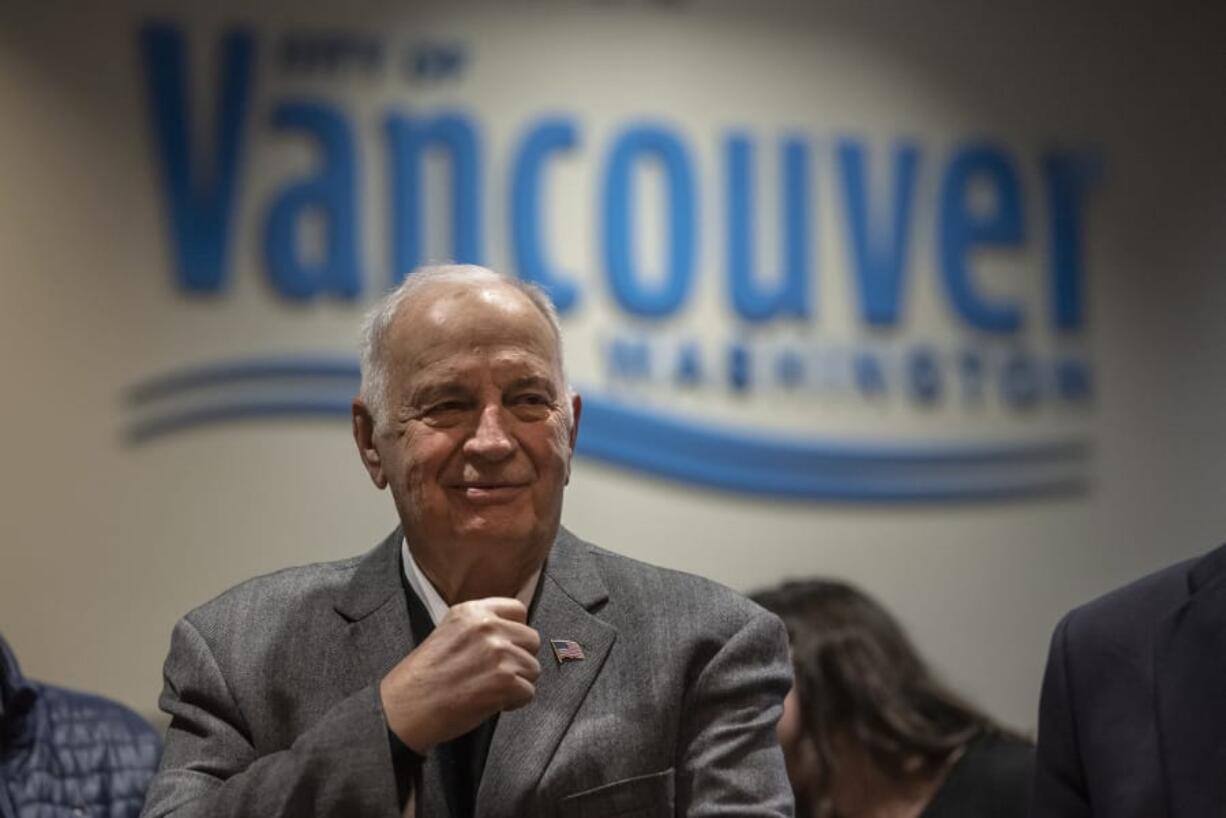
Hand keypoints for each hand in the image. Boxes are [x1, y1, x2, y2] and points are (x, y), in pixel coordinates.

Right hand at [380, 597, 540, 752]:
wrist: (406, 707)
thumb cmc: (423, 677)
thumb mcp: (447, 632)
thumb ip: (479, 627)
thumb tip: (510, 634)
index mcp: (473, 611)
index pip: (518, 610)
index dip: (515, 632)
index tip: (507, 646)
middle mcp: (488, 627)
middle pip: (531, 639)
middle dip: (520, 659)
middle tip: (497, 673)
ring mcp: (499, 653)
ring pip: (533, 668)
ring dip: (517, 682)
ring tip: (490, 689)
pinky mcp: (505, 681)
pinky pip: (528, 692)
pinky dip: (514, 702)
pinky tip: (491, 702)